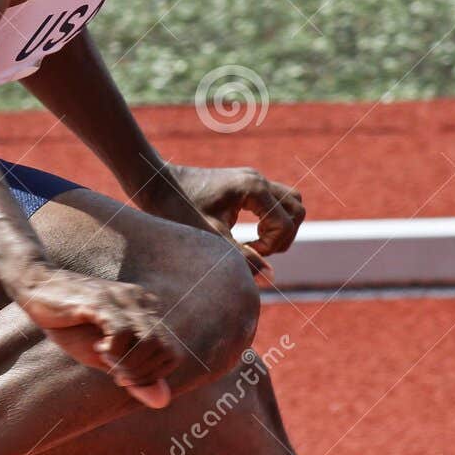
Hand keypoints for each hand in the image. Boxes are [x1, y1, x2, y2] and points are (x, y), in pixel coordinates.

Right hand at [9, 265, 177, 407]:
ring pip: (150, 342)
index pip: (172, 355)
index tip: (123, 377)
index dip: (151, 376)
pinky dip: (114, 350)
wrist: (37, 289)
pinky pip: (122, 332)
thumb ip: (135, 376)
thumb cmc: (70, 323)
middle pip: (165, 351)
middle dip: (140, 374)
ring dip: (129, 363)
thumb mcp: (104, 357)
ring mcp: (123, 300)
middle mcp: (141, 303)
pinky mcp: (102, 301)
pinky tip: (97, 348)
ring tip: (105, 359)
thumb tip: (163, 401)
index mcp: (147, 314)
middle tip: (114, 372)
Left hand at [155, 164, 305, 281]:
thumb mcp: (211, 237)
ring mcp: (253, 178)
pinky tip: (247, 234)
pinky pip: (274, 201)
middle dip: (283, 235)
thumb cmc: (179, 209)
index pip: (285, 223)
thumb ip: (242, 256)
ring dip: (281, 226)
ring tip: (256, 243)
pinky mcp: (246, 183)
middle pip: (297, 208)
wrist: (157, 184)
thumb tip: (271, 276)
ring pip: (290, 202)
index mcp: (253, 188)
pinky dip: (270, 219)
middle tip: (257, 250)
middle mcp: (258, 179)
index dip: (272, 246)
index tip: (248, 253)